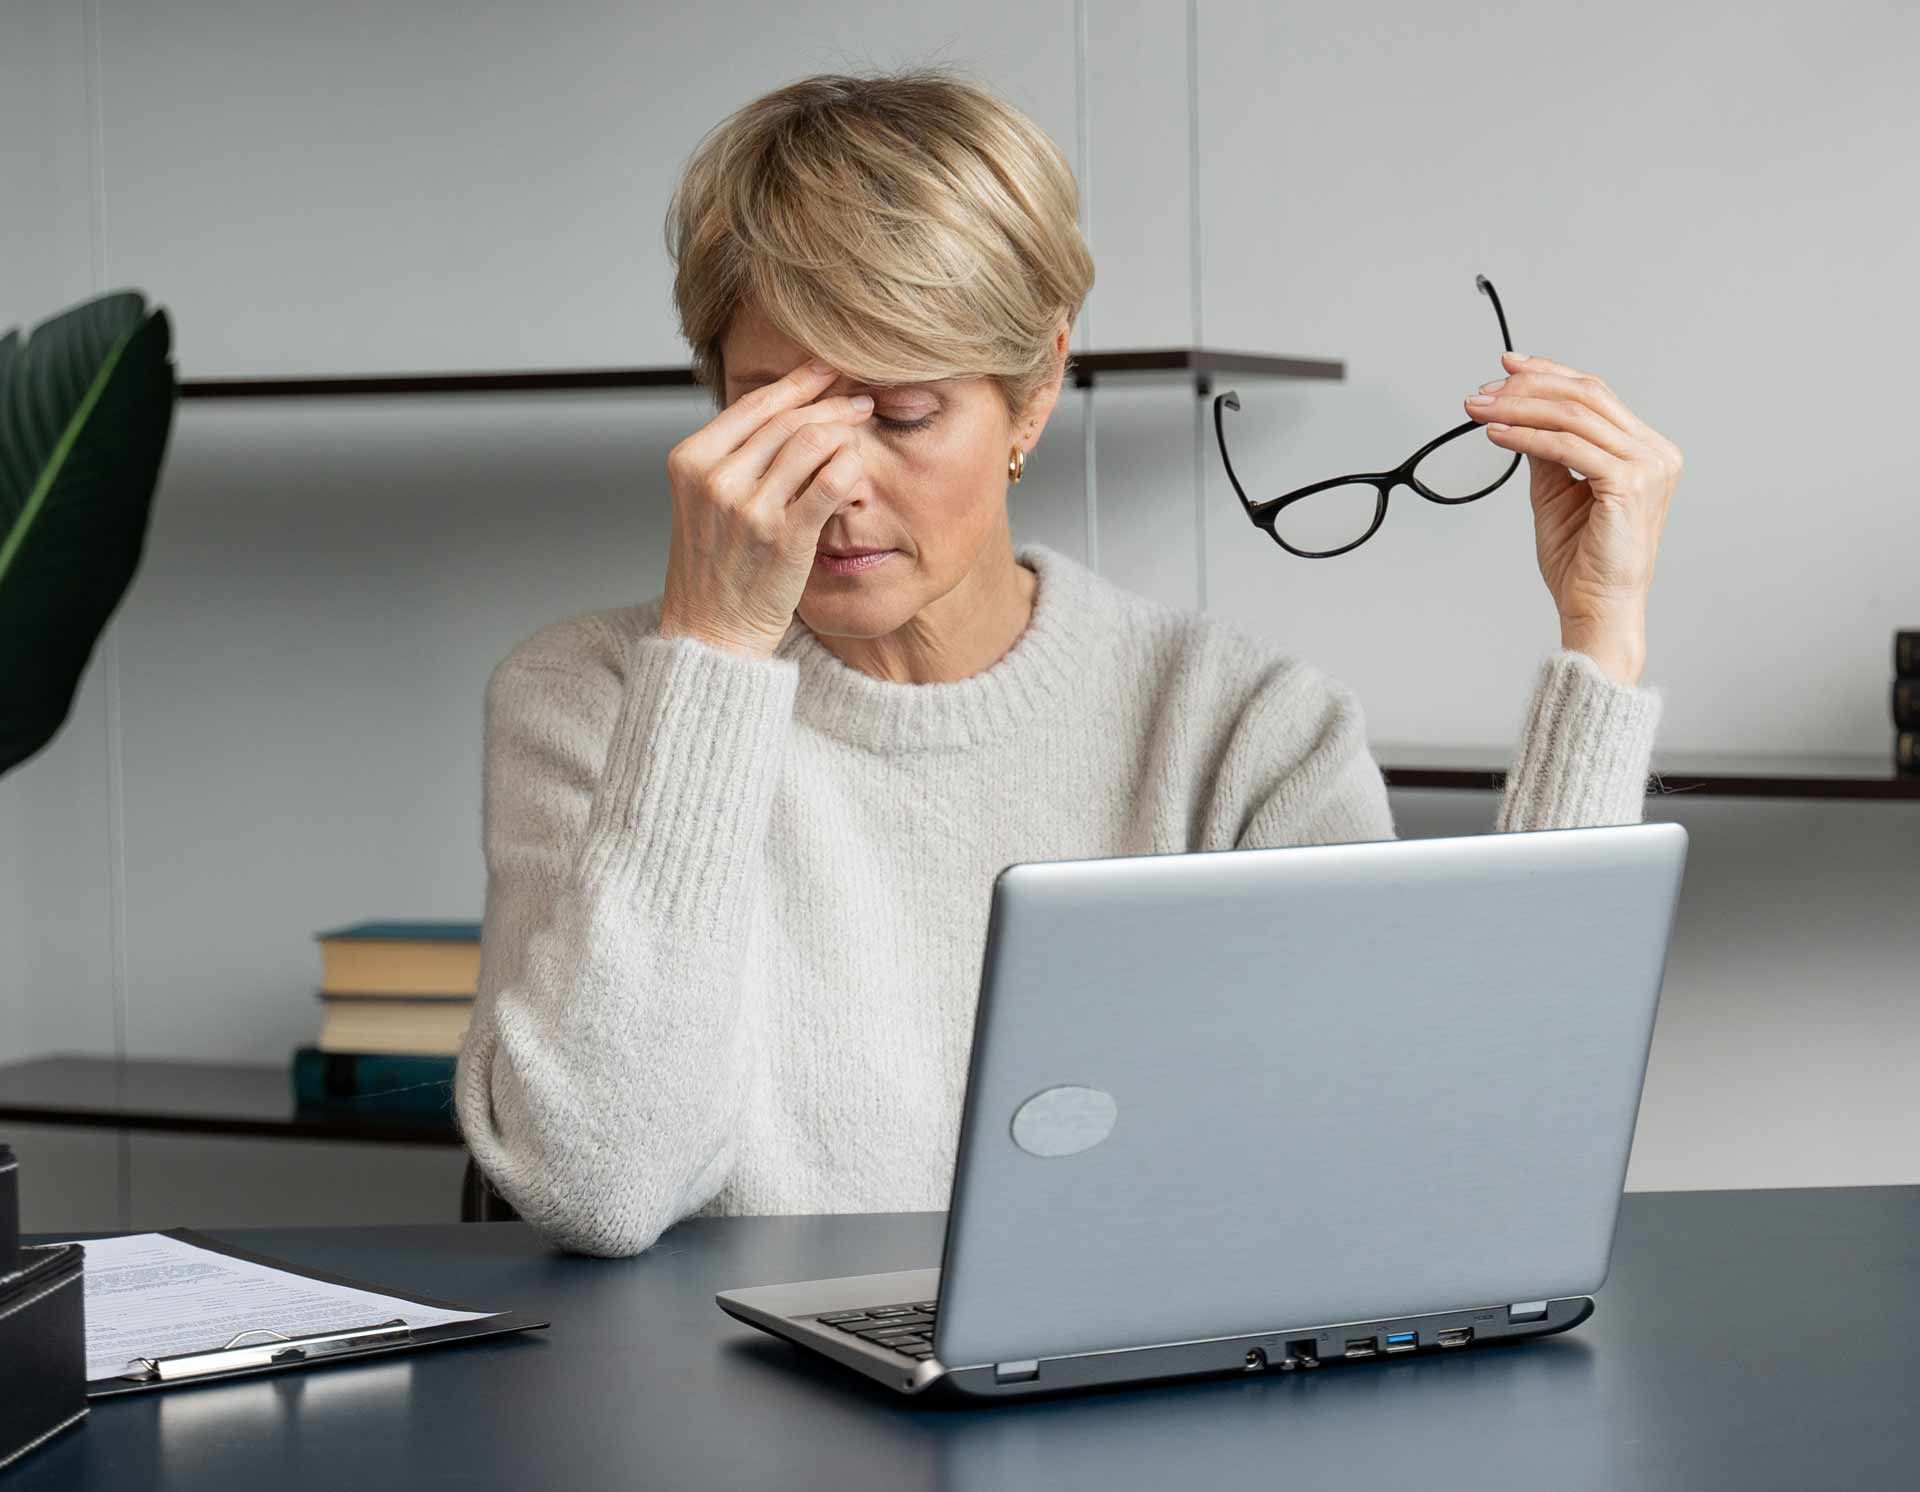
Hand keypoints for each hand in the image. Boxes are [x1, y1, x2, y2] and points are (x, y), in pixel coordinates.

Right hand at [659, 356, 874, 659]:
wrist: (710, 632)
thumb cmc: (714, 568)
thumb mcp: (703, 501)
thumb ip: (733, 456)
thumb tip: (784, 410)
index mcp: (691, 461)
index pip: (754, 404)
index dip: (797, 380)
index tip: (827, 368)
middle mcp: (716, 478)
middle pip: (787, 418)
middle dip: (831, 401)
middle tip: (859, 397)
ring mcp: (749, 508)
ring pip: (811, 442)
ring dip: (845, 428)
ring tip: (863, 425)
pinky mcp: (785, 537)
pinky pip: (831, 482)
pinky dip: (850, 466)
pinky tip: (858, 464)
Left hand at [1464, 352, 1680, 682]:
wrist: (1597, 607)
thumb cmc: (1582, 560)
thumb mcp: (1556, 492)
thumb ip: (1545, 451)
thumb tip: (1515, 413)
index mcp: (1644, 449)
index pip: (1595, 394)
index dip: (1549, 374)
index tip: (1507, 366)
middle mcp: (1654, 451)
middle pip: (1585, 396)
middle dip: (1527, 388)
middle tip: (1482, 391)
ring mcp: (1648, 465)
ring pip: (1573, 415)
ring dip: (1518, 408)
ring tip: (1478, 410)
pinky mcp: (1629, 483)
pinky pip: (1567, 447)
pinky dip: (1526, 437)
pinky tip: (1495, 435)